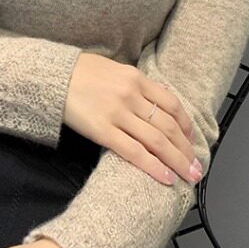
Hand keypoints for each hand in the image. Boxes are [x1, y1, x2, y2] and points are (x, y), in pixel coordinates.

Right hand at [64, 52, 201, 185]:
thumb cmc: (79, 72)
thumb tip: (151, 103)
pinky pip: (134, 152)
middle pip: (169, 126)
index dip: (186, 125)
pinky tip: (166, 177)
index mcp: (136, 78)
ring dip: (177, 161)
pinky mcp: (102, 131)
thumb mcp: (113, 70)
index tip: (191, 140)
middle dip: (186, 149)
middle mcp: (131, 96)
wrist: (50, 76)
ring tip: (189, 176)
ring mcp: (118, 114)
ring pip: (157, 141)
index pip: (171, 104)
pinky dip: (153, 166)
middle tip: (197, 166)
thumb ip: (134, 85)